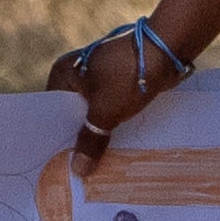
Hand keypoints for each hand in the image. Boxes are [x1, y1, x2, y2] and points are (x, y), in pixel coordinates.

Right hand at [46, 18, 193, 165]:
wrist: (168, 50)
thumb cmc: (129, 76)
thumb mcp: (106, 111)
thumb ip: (90, 140)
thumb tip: (78, 170)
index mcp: (63, 74)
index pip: (51, 112)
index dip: (56, 137)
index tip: (55, 163)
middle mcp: (76, 74)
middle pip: (72, 115)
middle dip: (77, 139)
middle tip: (75, 170)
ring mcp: (98, 78)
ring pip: (93, 113)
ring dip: (97, 133)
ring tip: (93, 164)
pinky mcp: (118, 82)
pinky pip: (109, 108)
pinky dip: (111, 124)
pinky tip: (113, 146)